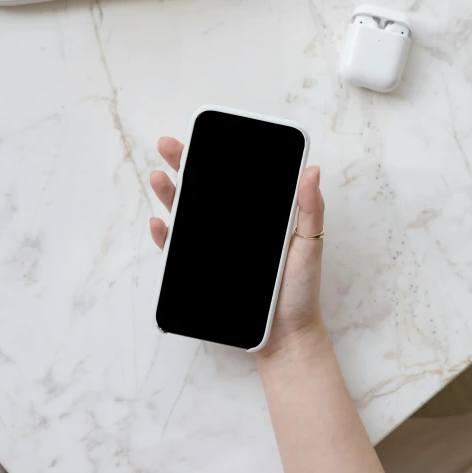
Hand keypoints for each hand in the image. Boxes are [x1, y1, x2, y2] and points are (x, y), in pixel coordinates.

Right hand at [149, 137, 324, 356]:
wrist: (286, 335)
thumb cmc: (301, 289)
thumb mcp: (309, 243)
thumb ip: (310, 208)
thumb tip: (312, 168)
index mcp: (257, 214)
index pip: (233, 178)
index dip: (216, 155)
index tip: (201, 137)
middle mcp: (233, 226)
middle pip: (204, 189)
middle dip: (184, 165)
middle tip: (169, 146)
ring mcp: (216, 247)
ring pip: (187, 214)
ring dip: (169, 194)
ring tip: (159, 177)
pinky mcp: (203, 270)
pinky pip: (179, 250)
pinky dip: (166, 236)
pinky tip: (161, 224)